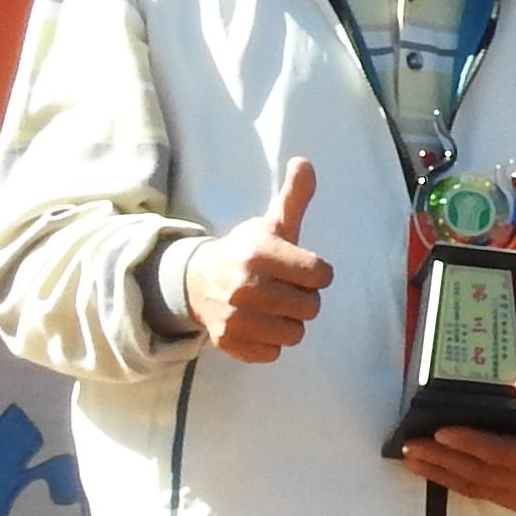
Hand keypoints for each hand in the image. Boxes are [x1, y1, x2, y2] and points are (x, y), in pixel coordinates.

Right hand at [187, 156, 332, 362]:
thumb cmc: (245, 252)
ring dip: (289, 322)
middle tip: (283, 289)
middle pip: (311, 307)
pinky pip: (272, 353)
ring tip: (271, 307)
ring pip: (295, 333)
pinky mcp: (228, 342)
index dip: (317, 273)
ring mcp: (235, 316)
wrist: (194, 281)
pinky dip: (269, 343)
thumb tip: (304, 161)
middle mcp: (245, 285)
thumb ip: (294, 198)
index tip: (301, 268)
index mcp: (259, 253)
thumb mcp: (270, 224)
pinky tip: (257, 324)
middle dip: (304, 298)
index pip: (321, 274)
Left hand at [398, 367, 515, 511]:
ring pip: (472, 486)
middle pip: (478, 472)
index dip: (469, 443)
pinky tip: (429, 469)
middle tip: (410, 445)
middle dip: (441, 459)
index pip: (500, 453)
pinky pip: (476, 491)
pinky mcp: (513, 502)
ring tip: (410, 458)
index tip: (440, 431)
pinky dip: (450, 480)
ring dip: (438, 473)